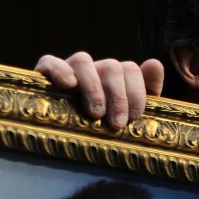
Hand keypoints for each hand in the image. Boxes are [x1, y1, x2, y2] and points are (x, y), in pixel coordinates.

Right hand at [35, 52, 164, 128]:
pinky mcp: (44, 76)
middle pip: (111, 66)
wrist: (62, 138)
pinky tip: (69, 85)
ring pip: (83, 61)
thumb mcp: (128, 114)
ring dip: (93, 88)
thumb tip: (155, 64)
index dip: (136, 93)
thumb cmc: (102, 130)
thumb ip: (146, 92)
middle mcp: (93, 70)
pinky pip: (49, 62)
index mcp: (114, 78)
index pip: (130, 69)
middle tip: (117, 124)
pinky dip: (60, 70)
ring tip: (96, 114)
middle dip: (118, 97)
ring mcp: (69, 71)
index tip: (133, 118)